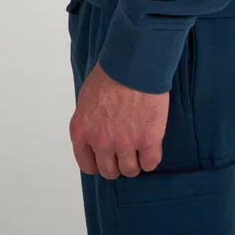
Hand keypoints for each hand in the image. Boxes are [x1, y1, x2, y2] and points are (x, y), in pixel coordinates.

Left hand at [69, 59, 169, 178]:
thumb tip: (96, 133)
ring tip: (140, 147)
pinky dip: (151, 157)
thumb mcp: (87, 98)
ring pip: (130, 170)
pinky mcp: (148, 140)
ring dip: (135, 162)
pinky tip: (152, 145)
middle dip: (117, 163)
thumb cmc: (110, 73)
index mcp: (81, 131)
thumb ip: (90, 121)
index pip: (87, 165)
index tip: (107, 156)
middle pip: (109, 171)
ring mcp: (124, 143)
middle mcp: (100, 142)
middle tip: (125, 150)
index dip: (99, 162)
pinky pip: (150, 163)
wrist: (134, 63)